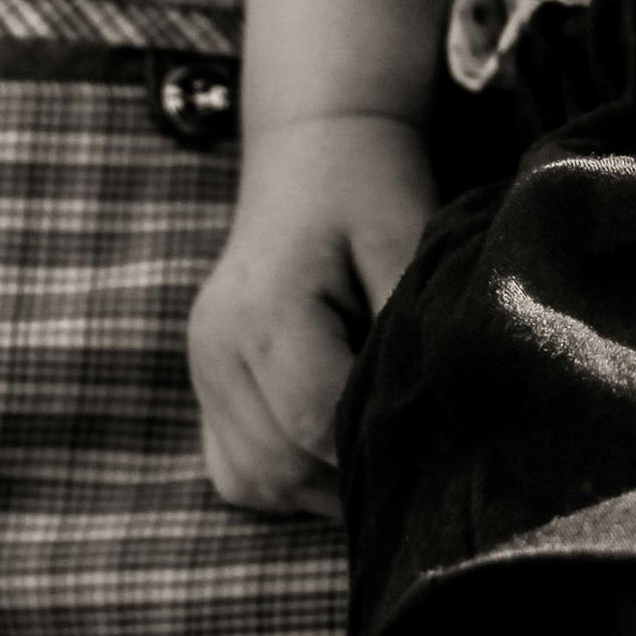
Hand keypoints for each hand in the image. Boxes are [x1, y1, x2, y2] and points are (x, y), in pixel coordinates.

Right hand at [187, 113, 438, 513]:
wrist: (313, 149)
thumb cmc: (369, 188)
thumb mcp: (404, 237)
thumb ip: (408, 327)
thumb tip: (428, 411)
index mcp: (263, 313)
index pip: (316, 422)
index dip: (374, 447)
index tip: (432, 450)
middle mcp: (218, 349)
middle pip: (282, 463)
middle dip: (350, 474)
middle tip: (416, 460)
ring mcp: (203, 369)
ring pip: (258, 479)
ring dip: (320, 486)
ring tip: (379, 455)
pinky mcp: (206, 381)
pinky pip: (239, 470)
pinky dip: (287, 477)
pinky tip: (334, 453)